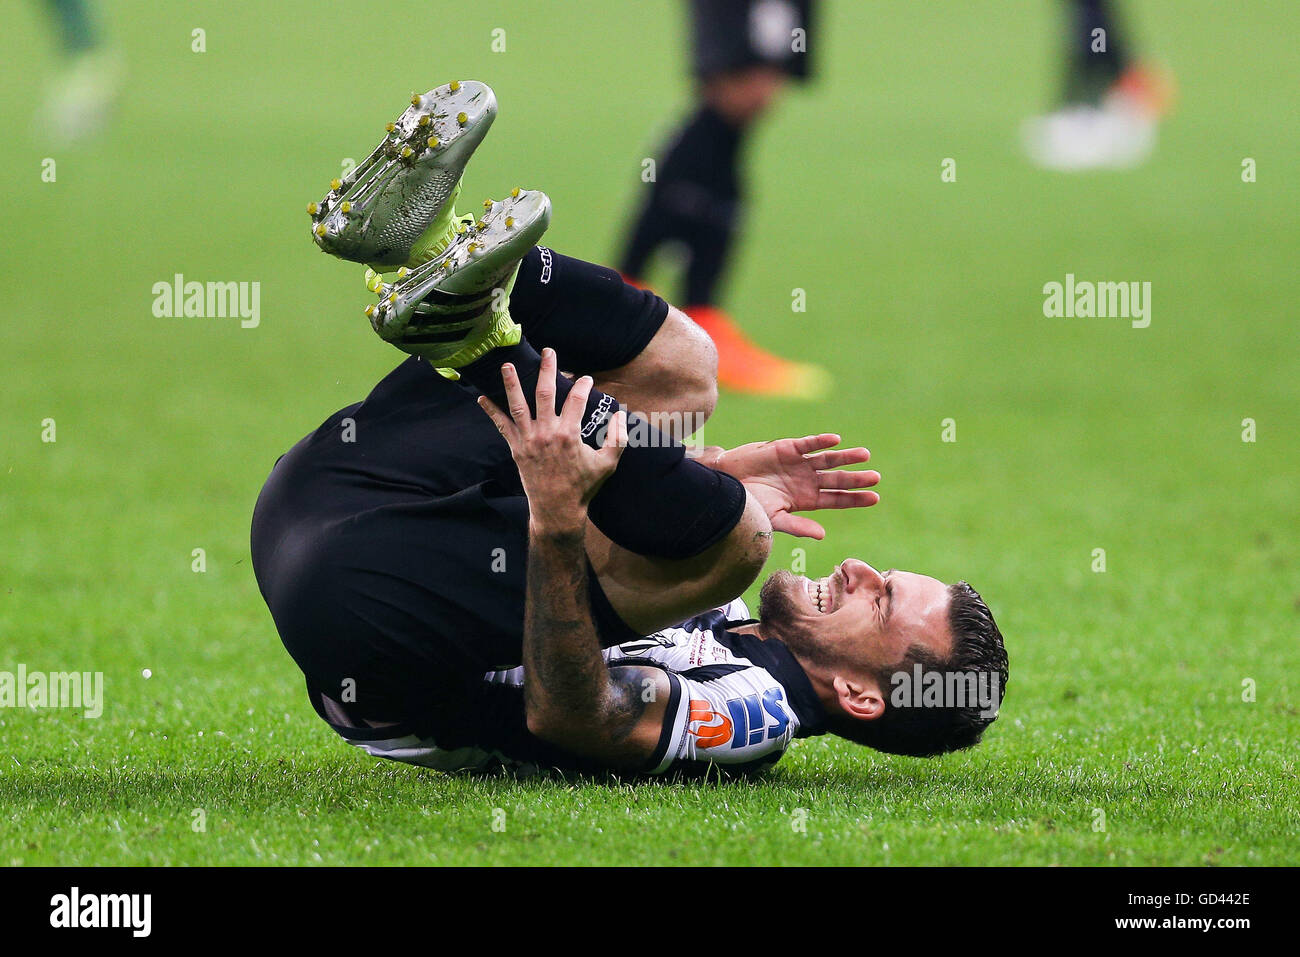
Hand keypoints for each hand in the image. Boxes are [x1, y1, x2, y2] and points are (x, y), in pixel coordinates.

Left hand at [477, 348, 627, 535]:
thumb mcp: (608, 464)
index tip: (586, 379)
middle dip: (548, 370)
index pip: (577, 399)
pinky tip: (481, 397)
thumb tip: (621, 415)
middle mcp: (547, 433)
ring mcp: (529, 440)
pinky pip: (501, 426)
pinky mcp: (516, 449)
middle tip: (549, 352)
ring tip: (508, 365)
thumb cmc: (583, 487)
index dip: (583, 385)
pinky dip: (491, 412)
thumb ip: (617, 438)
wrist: (557, 510)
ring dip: (512, 384)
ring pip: (519, 405)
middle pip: (546, 393)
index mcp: (570, 435)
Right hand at [713, 434, 879, 539]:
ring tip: (864, 455)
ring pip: (828, 460)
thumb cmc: (749, 506)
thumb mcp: (774, 519)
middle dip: (856, 479)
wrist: (726, 486)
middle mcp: (807, 481)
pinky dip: (820, 442)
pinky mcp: (787, 448)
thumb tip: (822, 535)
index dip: (855, 499)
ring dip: (845, 457)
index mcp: (806, 500)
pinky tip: (835, 441)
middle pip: (837, 480)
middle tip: (876, 478)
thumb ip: (798, 526)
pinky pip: (808, 444)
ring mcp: (799, 464)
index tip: (875, 498)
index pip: (836, 500)